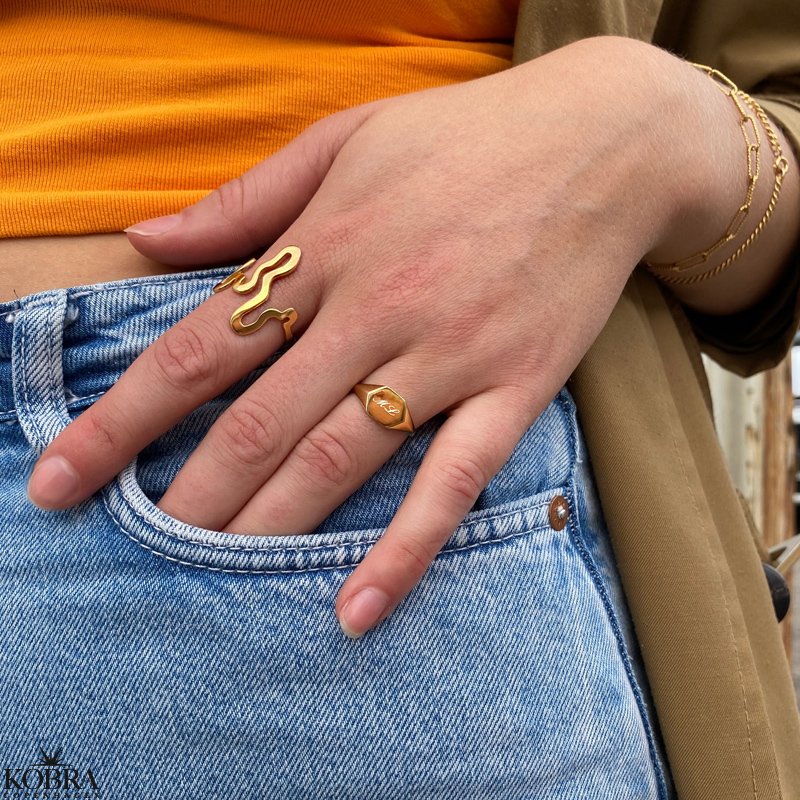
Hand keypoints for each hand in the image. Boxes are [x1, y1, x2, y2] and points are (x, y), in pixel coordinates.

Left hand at [27, 37, 724, 635]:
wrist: (603, 142)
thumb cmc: (467, 135)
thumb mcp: (345, 137)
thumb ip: (245, 199)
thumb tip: (146, 240)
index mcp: (326, 245)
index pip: (201, 346)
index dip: (125, 417)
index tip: (65, 475)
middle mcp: (377, 307)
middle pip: (261, 420)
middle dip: (188, 492)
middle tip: (136, 547)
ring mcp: (449, 353)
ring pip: (341, 457)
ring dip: (270, 526)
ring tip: (212, 582)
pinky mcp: (515, 387)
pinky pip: (451, 480)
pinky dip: (404, 548)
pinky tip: (358, 607)